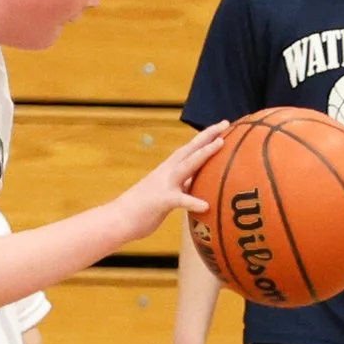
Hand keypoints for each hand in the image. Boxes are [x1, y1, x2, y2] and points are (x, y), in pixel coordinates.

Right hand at [104, 122, 227, 246]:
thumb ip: (181, 186)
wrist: (118, 220)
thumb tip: (196, 182)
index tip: (222, 126)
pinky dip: (192, 202)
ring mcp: (163, 185)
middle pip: (190, 150)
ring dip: (203, 154)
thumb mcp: (166, 193)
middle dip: (208, 136)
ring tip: (220, 145)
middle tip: (225, 123)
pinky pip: (179, 200)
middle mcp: (166, 172)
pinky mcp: (161, 201)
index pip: (190, 149)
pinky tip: (205, 205)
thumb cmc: (143, 209)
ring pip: (186, 166)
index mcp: (168, 170)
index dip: (205, 137)